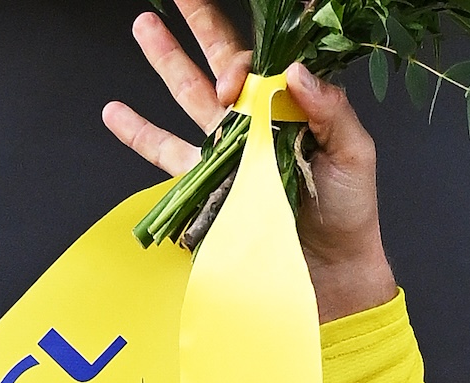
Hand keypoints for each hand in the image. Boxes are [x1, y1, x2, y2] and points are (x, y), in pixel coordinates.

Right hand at [102, 1, 398, 321]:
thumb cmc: (349, 213)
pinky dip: (137, 132)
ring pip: (189, 93)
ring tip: (145, 24)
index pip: (261, 63)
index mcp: (293, 107)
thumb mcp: (355, 156)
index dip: (241, 60)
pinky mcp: (208, 180)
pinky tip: (114, 112)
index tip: (232, 81)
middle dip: (200, 22)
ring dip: (165, 58)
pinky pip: (166, 152)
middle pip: (223, 61)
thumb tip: (292, 70)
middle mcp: (258, 120)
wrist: (329, 271)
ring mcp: (229, 148)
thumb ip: (331, 111)